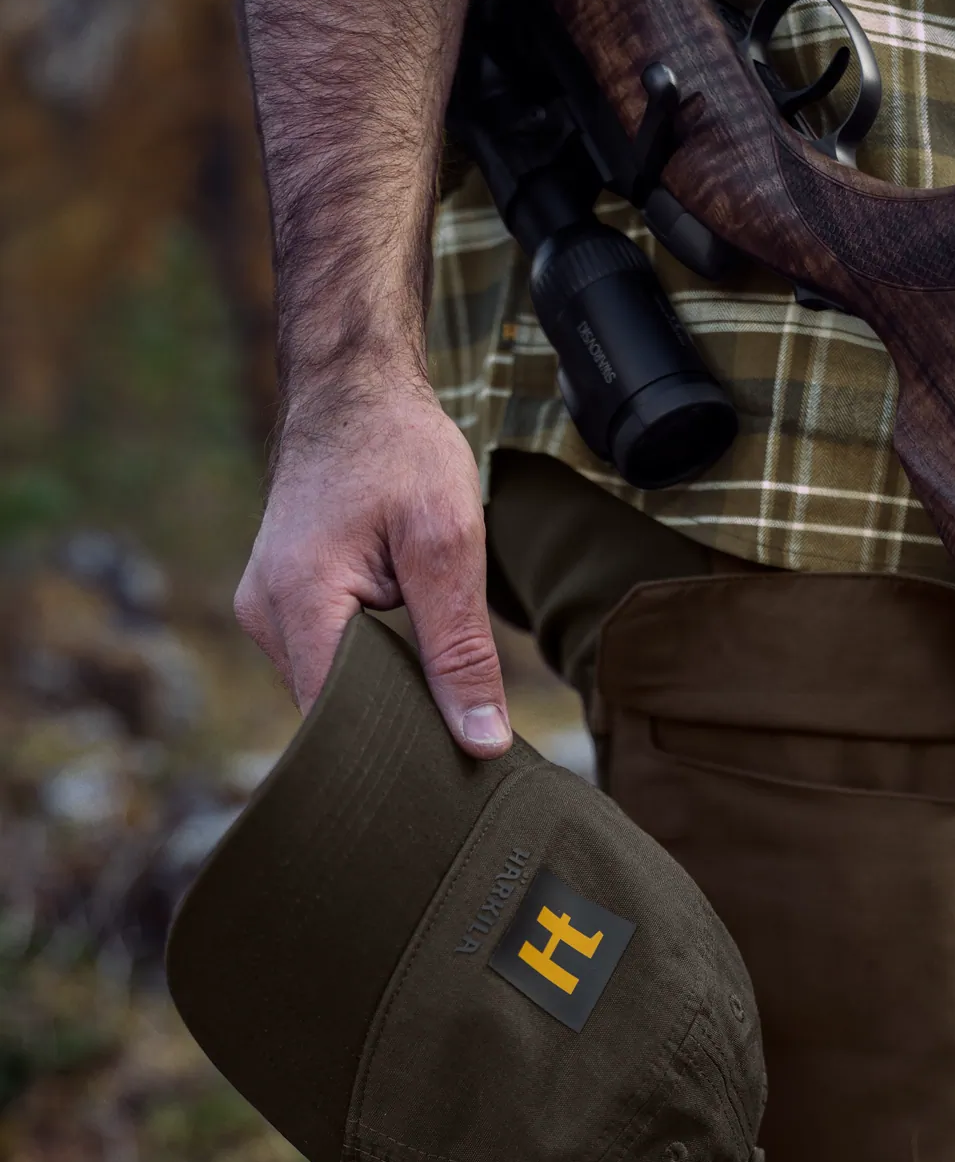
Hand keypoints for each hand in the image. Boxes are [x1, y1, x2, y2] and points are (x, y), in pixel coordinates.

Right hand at [234, 386, 511, 756]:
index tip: (451, 773)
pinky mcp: (280, 605)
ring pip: (330, 691)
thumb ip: (461, 650)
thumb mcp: (448, 544)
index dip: (395, 751)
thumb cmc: (399, 449)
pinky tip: (413, 661)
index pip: (338, 723)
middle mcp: (264, 615)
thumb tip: (482, 743)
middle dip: (395, 729)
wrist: (354, 388)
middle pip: (332, 714)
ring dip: (385, 696)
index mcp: (297, 602)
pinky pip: (326, 662)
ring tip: (442, 692)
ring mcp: (265, 610)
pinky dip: (371, 670)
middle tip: (465, 740)